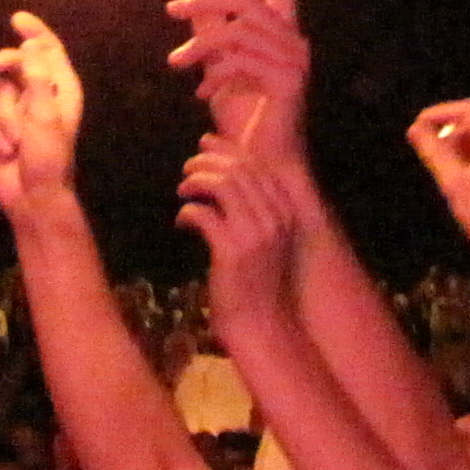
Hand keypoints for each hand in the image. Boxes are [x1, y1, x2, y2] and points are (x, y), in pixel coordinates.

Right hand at [0, 13, 83, 210]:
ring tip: (15, 140)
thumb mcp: (44, 115)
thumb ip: (36, 79)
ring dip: (2, 115)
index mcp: (60, 88)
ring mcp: (17, 109)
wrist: (33, 196)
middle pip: (15, 63)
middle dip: (4, 66)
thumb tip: (30, 45)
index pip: (48, 50)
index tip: (16, 19)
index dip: (34, 32)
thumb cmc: (48, 156)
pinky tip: (6, 149)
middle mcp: (38, 94)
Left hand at [164, 0, 308, 166]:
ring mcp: (294, 62)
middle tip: (173, 9)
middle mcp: (294, 43)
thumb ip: (214, 36)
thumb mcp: (222, 71)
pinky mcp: (287, 82)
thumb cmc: (246, 118)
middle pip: (246, 1)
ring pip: (235, 31)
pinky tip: (201, 95)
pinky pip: (241, 61)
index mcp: (283, 35)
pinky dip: (214, 75)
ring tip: (176, 63)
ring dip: (199, 45)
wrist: (263, 163)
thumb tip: (195, 6)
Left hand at [178, 138, 300, 312]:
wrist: (263, 325)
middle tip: (189, 166)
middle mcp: (276, 218)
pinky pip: (203, 214)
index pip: (256, 166)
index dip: (228, 150)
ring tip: (183, 188)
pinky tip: (182, 221)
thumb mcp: (268, 243)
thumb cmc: (260, 285)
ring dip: (196, 181)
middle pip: (238, 170)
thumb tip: (228, 178)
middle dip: (208, 161)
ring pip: (221, 185)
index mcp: (287, 213)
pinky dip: (188, 212)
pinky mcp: (231, 250)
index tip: (206, 144)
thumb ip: (256, 213)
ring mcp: (255, 234)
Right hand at [406, 100, 469, 258]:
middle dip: (447, 130)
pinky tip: (455, 175)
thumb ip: (434, 151)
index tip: (415, 126)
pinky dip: (468, 155)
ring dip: (456, 144)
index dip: (439, 113)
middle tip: (424, 149)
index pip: (468, 109)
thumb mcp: (454, 182)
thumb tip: (413, 128)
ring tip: (438, 165)